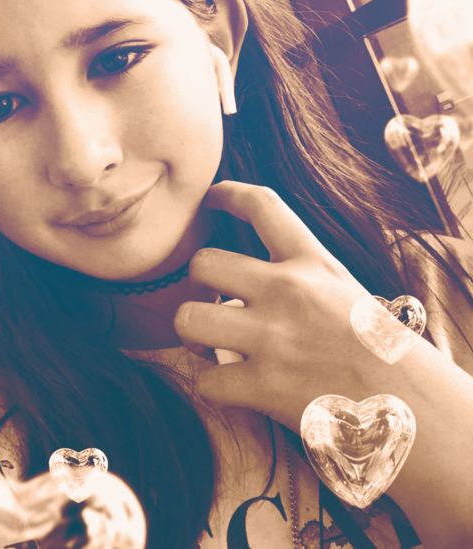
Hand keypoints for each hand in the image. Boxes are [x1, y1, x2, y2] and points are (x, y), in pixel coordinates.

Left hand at [173, 181, 392, 430]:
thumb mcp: (345, 291)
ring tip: (208, 344)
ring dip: (190, 333)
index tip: (208, 198)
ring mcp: (272, 338)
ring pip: (187, 318)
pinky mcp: (263, 386)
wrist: (412, 406)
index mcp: (313, 262)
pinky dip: (210, 385)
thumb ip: (302, 276)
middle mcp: (287, 291)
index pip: (262, 205)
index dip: (226, 193)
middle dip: (195, 283)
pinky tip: (229, 385)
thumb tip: (252, 279)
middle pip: (203, 263)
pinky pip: (205, 379)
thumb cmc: (380, 349)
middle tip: (209, 301)